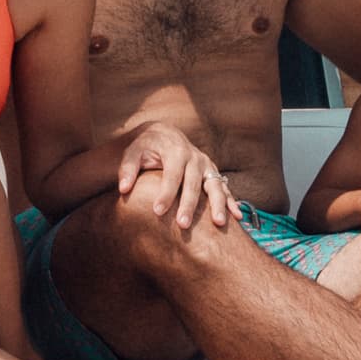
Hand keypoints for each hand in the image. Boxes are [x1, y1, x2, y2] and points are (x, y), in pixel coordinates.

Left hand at [118, 123, 234, 233]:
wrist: (164, 134)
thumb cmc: (146, 146)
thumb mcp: (133, 152)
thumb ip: (127, 168)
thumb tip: (123, 188)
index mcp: (176, 151)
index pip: (171, 175)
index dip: (165, 194)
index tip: (157, 212)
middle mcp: (195, 158)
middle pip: (194, 184)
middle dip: (189, 205)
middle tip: (183, 225)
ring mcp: (207, 166)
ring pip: (215, 186)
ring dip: (218, 204)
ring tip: (218, 223)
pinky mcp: (213, 173)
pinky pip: (225, 188)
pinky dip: (231, 201)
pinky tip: (237, 217)